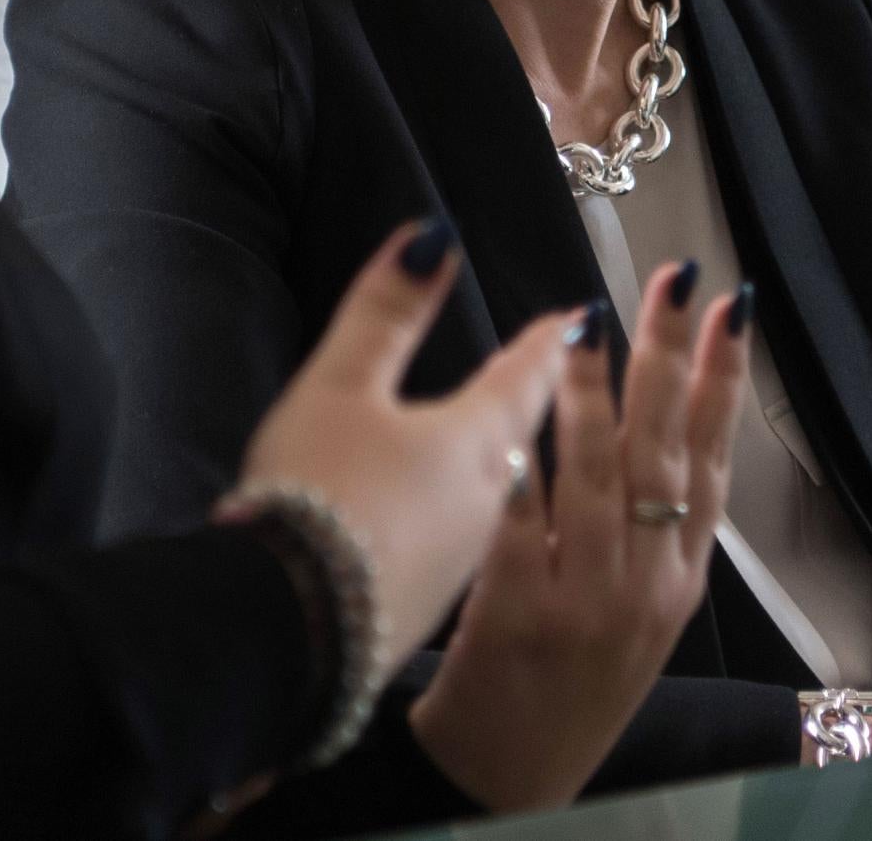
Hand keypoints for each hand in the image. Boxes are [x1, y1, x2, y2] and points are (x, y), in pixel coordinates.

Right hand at [233, 219, 573, 687]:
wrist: (291, 632)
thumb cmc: (317, 495)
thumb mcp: (340, 385)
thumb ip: (387, 311)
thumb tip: (434, 239)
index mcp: (475, 441)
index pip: (527, 377)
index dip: (550, 341)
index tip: (579, 319)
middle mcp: (490, 502)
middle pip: (530, 437)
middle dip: (553, 397)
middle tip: (573, 371)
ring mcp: (467, 560)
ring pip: (509, 490)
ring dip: (525, 456)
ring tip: (527, 438)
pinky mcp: (435, 601)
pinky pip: (479, 538)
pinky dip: (487, 507)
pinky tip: (467, 514)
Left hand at [407, 262, 753, 809]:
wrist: (513, 778)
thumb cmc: (572, 680)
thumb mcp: (640, 609)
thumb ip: (649, 523)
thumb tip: (659, 413)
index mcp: (679, 579)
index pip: (710, 459)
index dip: (723, 379)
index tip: (732, 307)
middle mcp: (646, 587)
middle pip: (663, 454)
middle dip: (672, 359)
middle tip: (675, 284)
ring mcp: (586, 605)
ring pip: (597, 485)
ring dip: (595, 400)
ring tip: (589, 325)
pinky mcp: (519, 622)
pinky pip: (522, 537)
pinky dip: (523, 484)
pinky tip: (518, 431)